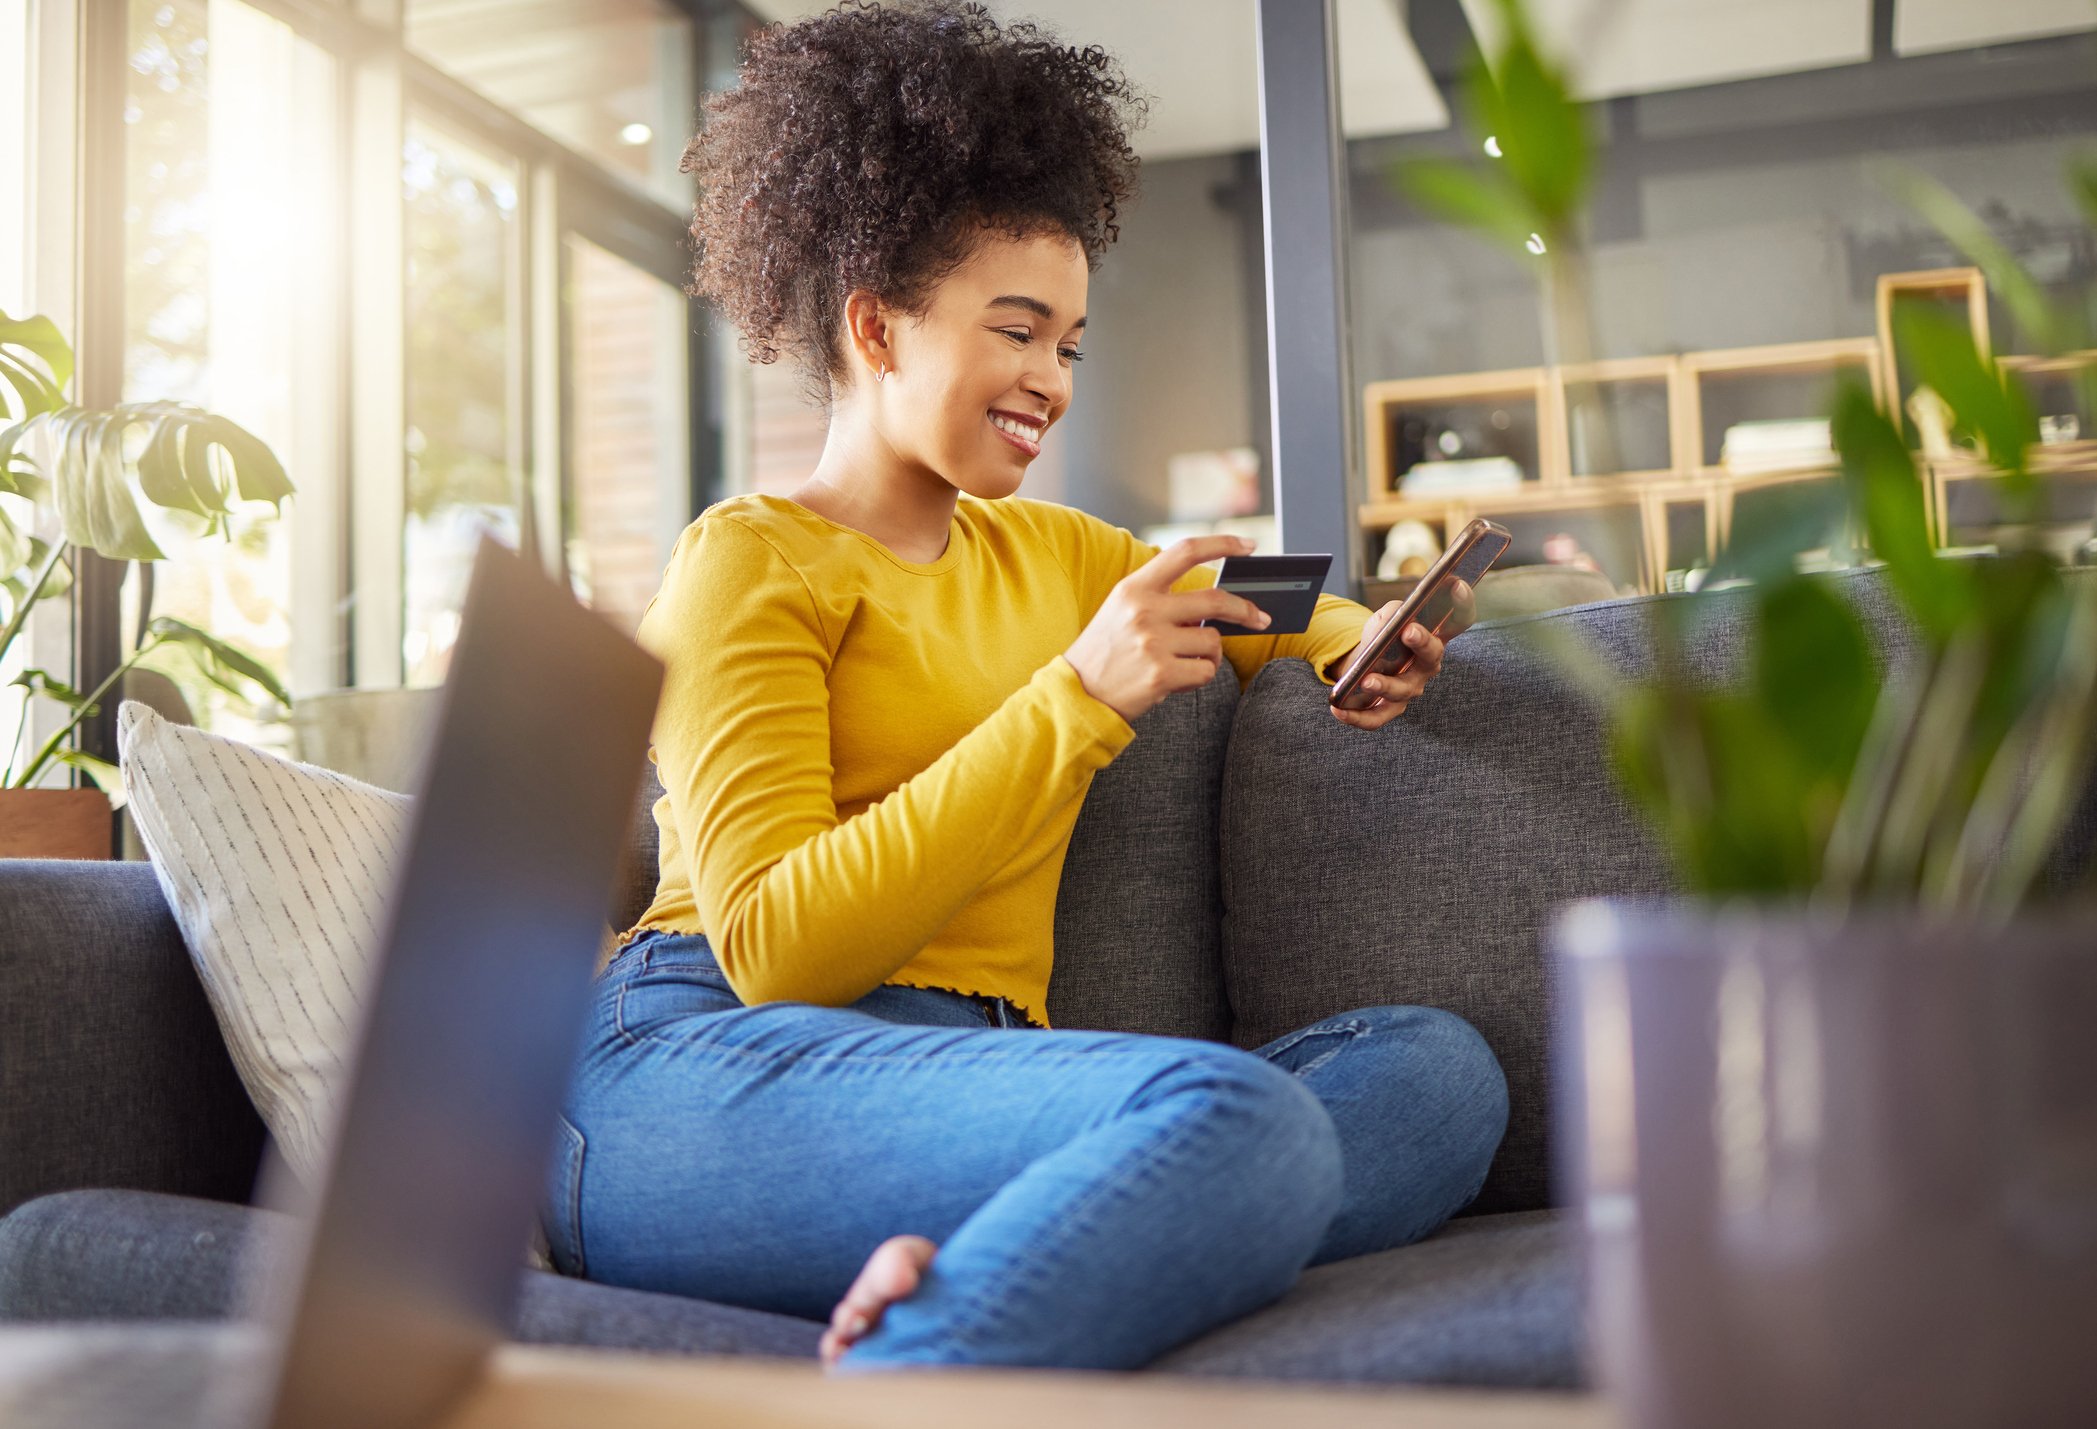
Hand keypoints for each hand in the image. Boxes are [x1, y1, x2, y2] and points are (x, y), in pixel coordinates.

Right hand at [1066, 535, 1271, 722]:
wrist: (1077, 695)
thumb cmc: (1106, 651)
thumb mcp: (1122, 611)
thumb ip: (1161, 598)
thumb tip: (1216, 601)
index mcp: (1134, 588)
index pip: (1185, 551)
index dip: (1222, 544)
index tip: (1250, 545)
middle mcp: (1144, 610)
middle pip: (1215, 600)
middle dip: (1245, 610)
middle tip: (1260, 618)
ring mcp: (1153, 643)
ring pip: (1213, 642)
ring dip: (1209, 655)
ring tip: (1184, 662)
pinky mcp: (1161, 674)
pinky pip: (1205, 672)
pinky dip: (1200, 677)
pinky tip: (1178, 679)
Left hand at [1326, 578, 1472, 729]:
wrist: (1365, 663)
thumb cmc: (1383, 637)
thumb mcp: (1387, 617)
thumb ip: (1395, 612)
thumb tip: (1397, 617)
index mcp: (1433, 637)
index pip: (1458, 620)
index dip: (1462, 604)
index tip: (1456, 585)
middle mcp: (1427, 665)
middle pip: (1432, 656)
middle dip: (1423, 643)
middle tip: (1409, 631)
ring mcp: (1409, 688)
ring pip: (1402, 690)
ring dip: (1385, 685)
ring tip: (1366, 679)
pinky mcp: (1388, 708)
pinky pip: (1376, 718)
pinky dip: (1357, 716)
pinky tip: (1337, 708)